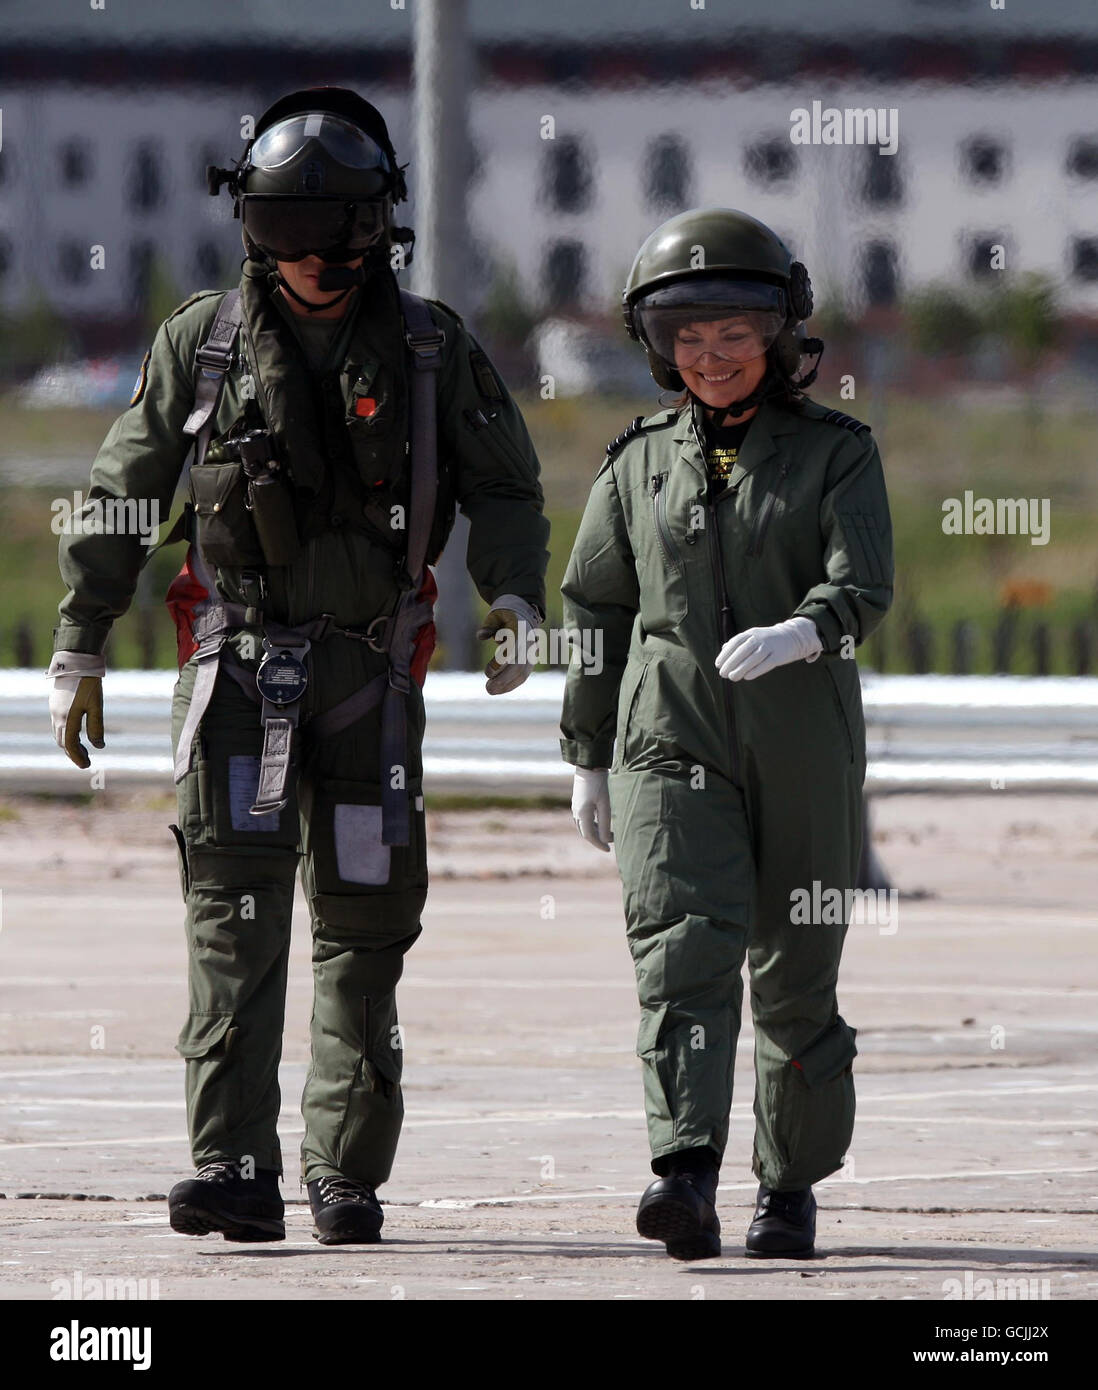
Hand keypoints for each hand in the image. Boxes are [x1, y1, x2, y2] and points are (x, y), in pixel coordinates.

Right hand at [47, 651, 106, 768]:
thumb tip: (99, 746)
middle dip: (73, 753)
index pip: (70, 746)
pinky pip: (57, 725)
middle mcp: (57, 716)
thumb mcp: (96, 706)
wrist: (75, 661)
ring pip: (59, 734)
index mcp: (67, 719)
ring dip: (69, 744)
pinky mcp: (54, 703)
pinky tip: (76, 733)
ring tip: (83, 749)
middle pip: (63, 742)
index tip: (86, 765)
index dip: (78, 757)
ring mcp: (53, 709)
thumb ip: (97, 727)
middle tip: (86, 760)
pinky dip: (66, 733)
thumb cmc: (88, 684)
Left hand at [476, 593, 542, 693]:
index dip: (501, 663)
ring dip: (507, 685)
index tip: (487, 673)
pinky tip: (499, 689)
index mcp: (520, 631)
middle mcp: (528, 644)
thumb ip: (488, 626)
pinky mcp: (530, 662)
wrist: (524, 615)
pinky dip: (511, 684)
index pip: (512, 650)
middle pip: (519, 666)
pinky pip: (523, 676)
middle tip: (488, 689)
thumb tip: (481, 636)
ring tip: (491, 690)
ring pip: (523, 673)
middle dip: (504, 679)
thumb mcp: (495, 616)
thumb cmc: (505, 617)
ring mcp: (532, 654)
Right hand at [571, 766, 612, 851]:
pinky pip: (582, 819)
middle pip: (585, 832)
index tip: (608, 850)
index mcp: (582, 814)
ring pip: (583, 826)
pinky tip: (600, 822)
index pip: (590, 836)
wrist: (589, 766)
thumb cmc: (599, 784)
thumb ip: (606, 823)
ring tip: (606, 834)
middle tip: (608, 844)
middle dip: (596, 840)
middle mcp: (576, 812)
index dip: (599, 844)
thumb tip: (607, 840)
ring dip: (594, 832)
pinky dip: (591, 824)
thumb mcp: (605, 804)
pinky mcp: (577, 801)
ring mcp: (575, 807)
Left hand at [715, 616, 821, 680]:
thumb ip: (739, 643)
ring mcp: (770, 646)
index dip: (725, 653)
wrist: (791, 637)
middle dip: (731, 663)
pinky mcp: (778, 655)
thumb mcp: (752, 637)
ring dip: (741, 669)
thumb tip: (724, 649)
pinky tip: (747, 677)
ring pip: (753, 658)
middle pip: (743, 651)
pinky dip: (756, 670)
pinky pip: (766, 664)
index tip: (718, 664)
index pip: (735, 642)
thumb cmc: (766, 640)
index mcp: (751, 633)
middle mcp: (760, 638)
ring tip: (732, 678)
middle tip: (722, 674)